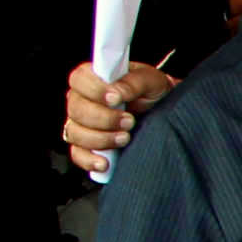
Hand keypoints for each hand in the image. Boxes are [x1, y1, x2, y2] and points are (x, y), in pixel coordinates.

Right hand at [64, 58, 172, 174]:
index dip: (94, 90)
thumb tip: (118, 91)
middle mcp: (83, 100)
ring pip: (76, 133)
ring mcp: (82, 124)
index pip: (79, 80)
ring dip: (101, 139)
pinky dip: (90, 160)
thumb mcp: (150, 80)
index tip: (116, 99)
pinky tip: (106, 162)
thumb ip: (133, 81)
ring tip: (125, 138)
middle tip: (129, 120)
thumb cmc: (152, 92)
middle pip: (77, 110)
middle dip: (104, 118)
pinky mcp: (87, 146)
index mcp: (93, 79)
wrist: (165, 113)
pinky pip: (78, 155)